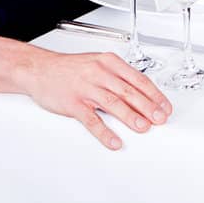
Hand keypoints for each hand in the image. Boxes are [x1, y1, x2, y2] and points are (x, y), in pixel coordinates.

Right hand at [19, 49, 170, 149]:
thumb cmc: (70, 68)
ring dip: (131, 117)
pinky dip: (104, 132)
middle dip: (148, 107)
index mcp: (109, 62)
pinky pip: (91, 120)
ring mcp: (86, 88)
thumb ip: (118, 76)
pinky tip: (114, 140)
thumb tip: (141, 93)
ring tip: (144, 127)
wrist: (39, 69)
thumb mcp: (98, 63)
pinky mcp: (73, 103)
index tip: (164, 106)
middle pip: (129, 91)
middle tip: (160, 118)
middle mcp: (99, 73)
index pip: (138, 79)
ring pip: (114, 103)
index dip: (154, 94)